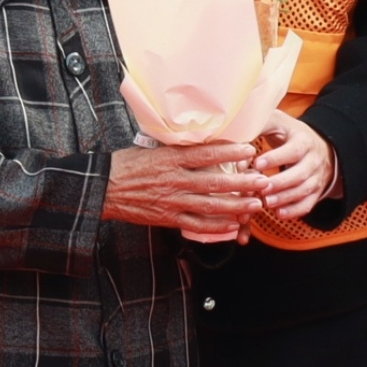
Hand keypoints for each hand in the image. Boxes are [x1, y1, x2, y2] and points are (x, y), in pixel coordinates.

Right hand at [103, 143, 262, 241]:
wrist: (102, 188)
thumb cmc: (128, 164)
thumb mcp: (153, 149)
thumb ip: (179, 148)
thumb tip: (205, 139)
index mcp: (171, 159)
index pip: (206, 154)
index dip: (230, 152)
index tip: (250, 149)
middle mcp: (174, 180)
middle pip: (215, 183)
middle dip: (243, 183)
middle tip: (264, 182)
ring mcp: (172, 202)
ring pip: (210, 206)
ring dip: (236, 207)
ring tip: (256, 205)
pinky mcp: (167, 218)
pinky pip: (196, 225)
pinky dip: (216, 227)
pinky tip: (233, 226)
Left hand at [250, 115, 335, 221]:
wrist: (320, 147)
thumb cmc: (289, 134)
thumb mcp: (278, 123)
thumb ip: (260, 126)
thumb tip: (237, 139)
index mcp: (304, 140)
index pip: (294, 150)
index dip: (276, 158)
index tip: (257, 164)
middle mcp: (314, 159)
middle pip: (301, 173)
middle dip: (281, 182)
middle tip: (261, 188)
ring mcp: (316, 177)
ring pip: (304, 190)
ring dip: (285, 198)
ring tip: (266, 203)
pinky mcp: (315, 192)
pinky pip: (308, 204)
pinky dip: (295, 210)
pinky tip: (279, 214)